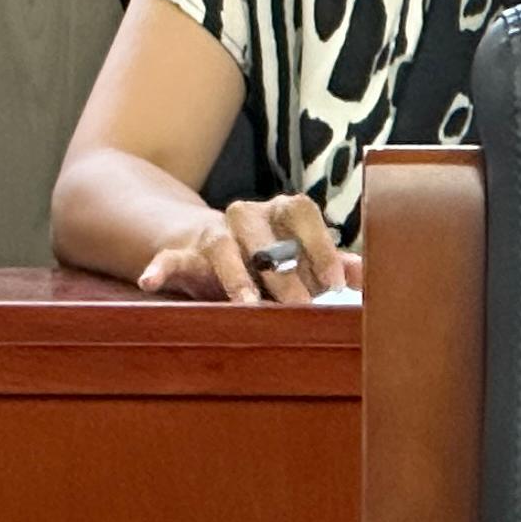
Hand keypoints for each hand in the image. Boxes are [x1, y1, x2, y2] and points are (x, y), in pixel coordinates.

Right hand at [140, 193, 356, 304]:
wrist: (210, 247)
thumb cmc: (271, 259)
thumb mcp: (303, 260)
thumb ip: (334, 266)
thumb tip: (370, 276)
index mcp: (281, 212)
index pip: (301, 213)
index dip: (318, 245)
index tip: (334, 282)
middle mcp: (246, 215)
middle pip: (264, 236)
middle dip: (283, 275)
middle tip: (300, 309)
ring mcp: (212, 233)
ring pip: (222, 246)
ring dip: (236, 276)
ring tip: (247, 303)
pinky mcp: (182, 254)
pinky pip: (169, 257)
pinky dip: (160, 268)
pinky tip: (150, 280)